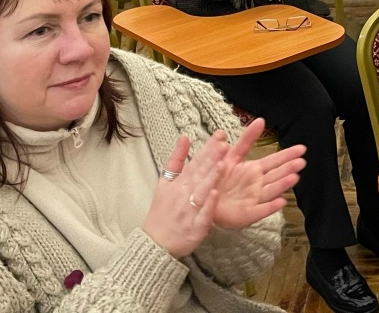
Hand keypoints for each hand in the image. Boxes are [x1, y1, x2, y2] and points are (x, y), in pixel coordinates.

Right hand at [143, 133, 228, 257]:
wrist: (154, 243)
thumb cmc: (162, 211)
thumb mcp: (164, 182)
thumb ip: (176, 159)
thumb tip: (184, 137)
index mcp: (179, 183)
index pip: (196, 162)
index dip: (208, 148)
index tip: (220, 135)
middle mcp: (184, 194)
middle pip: (200, 174)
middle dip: (212, 159)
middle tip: (224, 144)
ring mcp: (189, 211)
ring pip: (202, 192)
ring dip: (211, 178)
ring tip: (221, 164)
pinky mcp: (194, 228)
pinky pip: (202, 215)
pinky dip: (208, 205)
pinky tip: (215, 194)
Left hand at [211, 118, 305, 230]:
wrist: (203, 201)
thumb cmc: (218, 178)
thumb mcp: (231, 154)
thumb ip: (247, 139)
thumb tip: (261, 119)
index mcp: (254, 170)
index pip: (274, 160)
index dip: (288, 154)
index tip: (302, 149)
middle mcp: (257, 184)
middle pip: (276, 175)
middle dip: (289, 168)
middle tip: (302, 162)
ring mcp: (254, 199)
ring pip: (271, 191)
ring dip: (283, 185)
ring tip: (295, 177)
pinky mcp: (246, 214)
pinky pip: (260, 211)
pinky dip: (270, 207)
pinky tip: (281, 202)